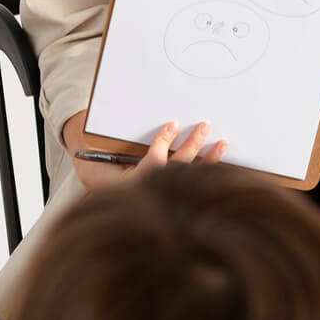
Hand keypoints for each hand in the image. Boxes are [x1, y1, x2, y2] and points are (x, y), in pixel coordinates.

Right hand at [64, 111, 225, 190]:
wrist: (100, 188)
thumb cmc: (99, 169)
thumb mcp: (97, 156)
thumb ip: (111, 142)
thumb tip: (138, 123)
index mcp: (130, 186)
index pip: (152, 164)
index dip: (163, 143)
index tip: (173, 124)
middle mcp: (149, 194)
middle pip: (177, 170)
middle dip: (192, 147)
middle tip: (203, 126)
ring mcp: (163, 196)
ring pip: (190, 178)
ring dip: (208, 161)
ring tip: (221, 143)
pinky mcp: (174, 194)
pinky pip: (196, 183)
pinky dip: (210, 169)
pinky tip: (219, 157)